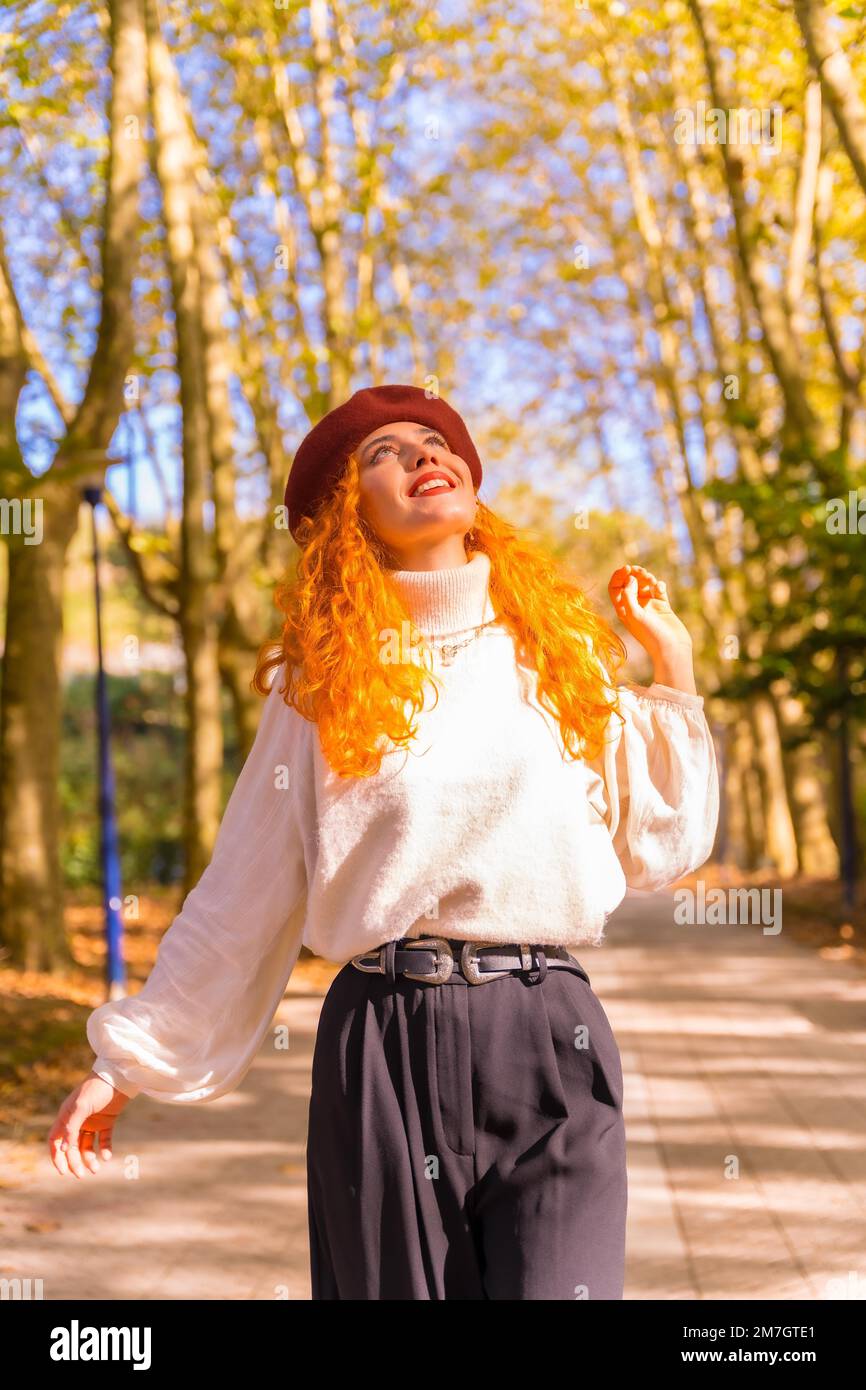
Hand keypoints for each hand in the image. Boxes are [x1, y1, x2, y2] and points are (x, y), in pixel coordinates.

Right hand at [48, 1072, 132, 1178]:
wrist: (119, 1075)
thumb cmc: (97, 1087)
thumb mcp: (82, 1106)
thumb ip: (72, 1126)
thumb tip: (63, 1149)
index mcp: (66, 1116)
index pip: (56, 1140)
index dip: (57, 1156)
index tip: (63, 1171)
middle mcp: (77, 1120)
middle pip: (71, 1147)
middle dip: (75, 1162)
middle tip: (82, 1175)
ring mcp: (92, 1121)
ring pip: (87, 1146)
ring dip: (89, 1158)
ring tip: (97, 1169)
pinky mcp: (107, 1121)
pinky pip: (104, 1139)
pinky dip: (104, 1149)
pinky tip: (107, 1156)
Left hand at [608, 565, 695, 691]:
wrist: (672, 649)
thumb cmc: (650, 635)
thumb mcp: (634, 615)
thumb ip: (628, 595)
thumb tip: (630, 578)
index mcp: (623, 610)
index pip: (615, 588)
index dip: (619, 576)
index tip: (628, 569)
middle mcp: (635, 607)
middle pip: (630, 583)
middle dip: (636, 574)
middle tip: (643, 572)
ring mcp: (649, 607)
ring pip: (645, 585)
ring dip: (648, 578)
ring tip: (652, 581)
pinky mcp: (663, 607)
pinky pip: (659, 590)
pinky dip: (659, 585)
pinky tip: (660, 587)